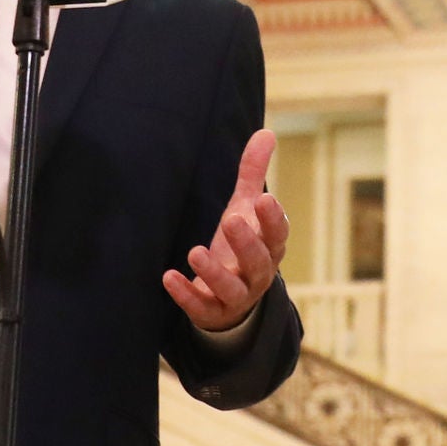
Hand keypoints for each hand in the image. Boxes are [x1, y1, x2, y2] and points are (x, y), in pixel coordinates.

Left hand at [162, 126, 285, 331]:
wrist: (230, 300)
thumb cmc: (239, 246)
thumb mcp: (245, 209)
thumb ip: (253, 174)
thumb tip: (266, 132)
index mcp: (269, 248)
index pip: (278, 234)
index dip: (273, 219)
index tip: (266, 198)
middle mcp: (258, 274)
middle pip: (259, 262)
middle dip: (247, 242)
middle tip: (231, 219)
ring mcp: (236, 296)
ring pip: (232, 289)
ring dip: (215, 272)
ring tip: (195, 251)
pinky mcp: (212, 312)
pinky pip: (202, 307)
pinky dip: (186, 294)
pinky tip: (168, 276)